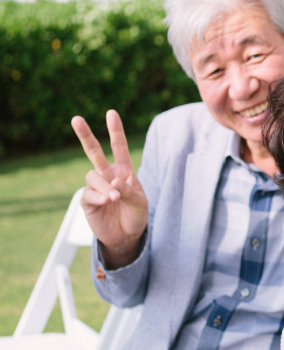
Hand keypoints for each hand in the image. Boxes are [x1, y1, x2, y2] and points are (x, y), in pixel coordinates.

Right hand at [72, 109, 147, 266]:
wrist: (127, 236)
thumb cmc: (136, 216)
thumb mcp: (141, 202)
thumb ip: (130, 190)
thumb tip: (116, 180)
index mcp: (123, 171)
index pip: (119, 147)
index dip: (116, 131)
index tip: (111, 113)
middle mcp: (107, 175)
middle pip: (94, 152)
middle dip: (85, 135)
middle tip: (76, 119)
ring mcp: (96, 187)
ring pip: (93, 176)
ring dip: (104, 185)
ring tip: (115, 198)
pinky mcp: (88, 201)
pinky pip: (88, 194)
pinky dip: (98, 196)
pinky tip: (107, 201)